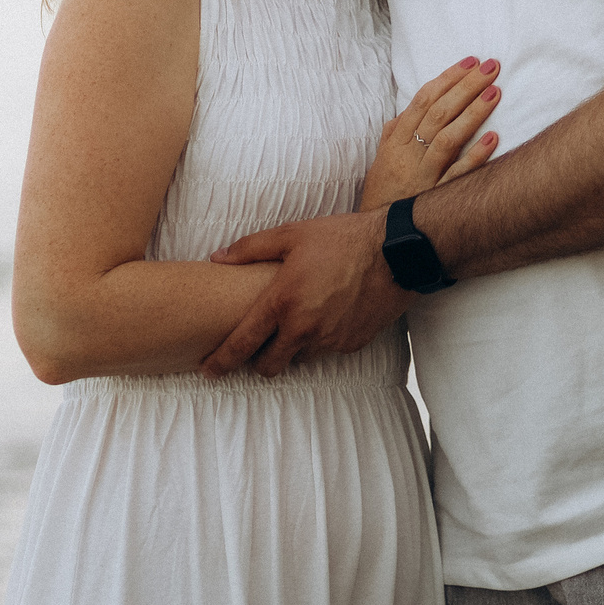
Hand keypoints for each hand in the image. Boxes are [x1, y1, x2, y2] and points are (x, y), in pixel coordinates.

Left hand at [202, 209, 413, 377]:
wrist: (395, 252)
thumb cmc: (342, 239)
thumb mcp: (292, 234)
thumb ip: (250, 248)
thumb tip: (218, 257)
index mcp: (283, 302)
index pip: (242, 343)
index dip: (221, 361)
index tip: (208, 371)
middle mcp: (304, 328)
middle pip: (269, 366)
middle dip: (258, 362)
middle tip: (258, 347)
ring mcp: (330, 340)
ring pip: (299, 358)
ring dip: (293, 347)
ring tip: (300, 319)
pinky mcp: (352, 344)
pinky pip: (327, 350)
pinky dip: (321, 339)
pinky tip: (329, 314)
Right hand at [358, 56, 501, 209]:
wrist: (378, 237)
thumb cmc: (383, 194)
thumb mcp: (382, 160)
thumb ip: (393, 133)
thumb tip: (406, 112)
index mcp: (397, 141)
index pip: (422, 101)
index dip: (446, 79)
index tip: (470, 62)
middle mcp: (409, 155)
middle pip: (438, 113)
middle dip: (465, 87)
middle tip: (491, 67)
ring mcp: (424, 176)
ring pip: (448, 138)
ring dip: (472, 113)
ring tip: (495, 92)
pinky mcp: (436, 197)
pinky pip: (458, 175)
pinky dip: (475, 156)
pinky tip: (494, 139)